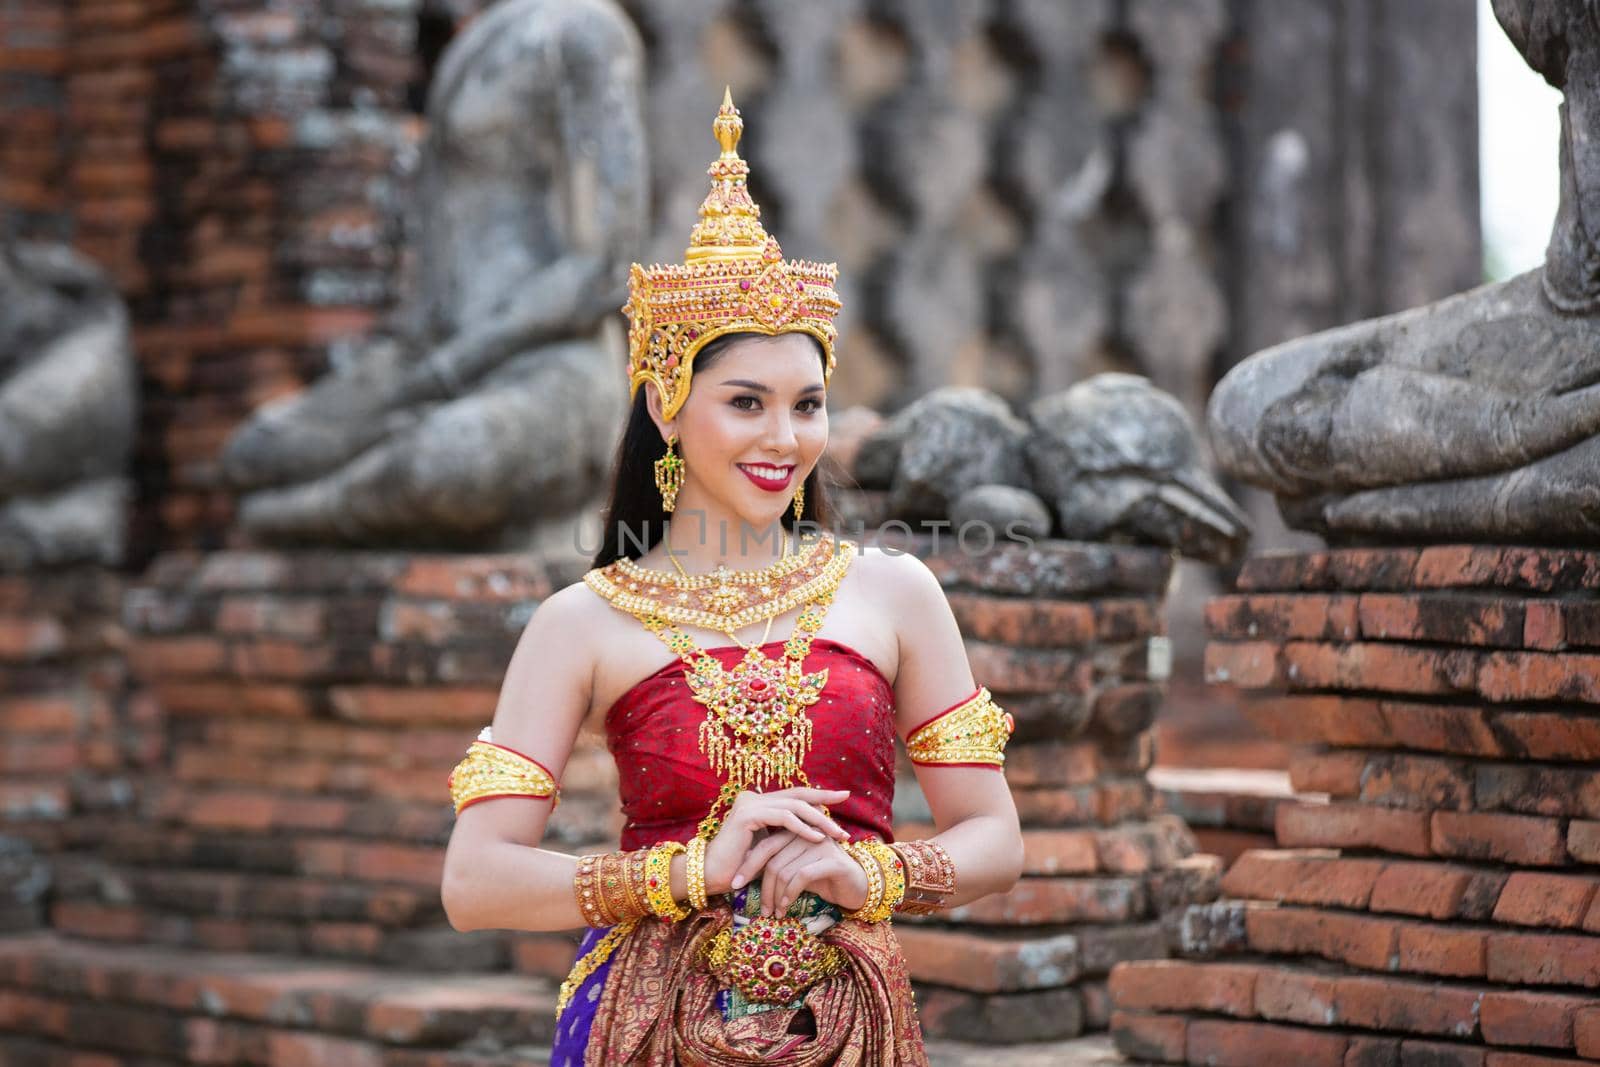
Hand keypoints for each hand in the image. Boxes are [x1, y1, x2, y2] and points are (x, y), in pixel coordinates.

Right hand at [703, 787, 850, 895]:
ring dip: (818, 819)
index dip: (818, 795)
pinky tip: (818, 838)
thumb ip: (789, 833)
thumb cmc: (742, 867)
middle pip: (796, 795)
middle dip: (824, 799)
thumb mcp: (772, 846)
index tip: (842, 796)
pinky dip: (803, 828)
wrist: (712, 876)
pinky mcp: (748, 814)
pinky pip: (783, 818)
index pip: (794, 795)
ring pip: (793, 806)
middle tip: (846, 800)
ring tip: (837, 832)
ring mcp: (749, 803)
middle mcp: (753, 797)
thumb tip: (818, 827)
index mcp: (758, 802)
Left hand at [734, 830, 870, 915]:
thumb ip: (777, 864)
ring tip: (773, 912)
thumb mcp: (797, 869)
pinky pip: (800, 876)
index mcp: (797, 830)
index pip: (765, 844)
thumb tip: (746, 873)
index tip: (735, 884)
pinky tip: (785, 907)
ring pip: (784, 869)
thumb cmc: (824, 879)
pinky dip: (789, 894)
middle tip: (757, 906)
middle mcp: (808, 832)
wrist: (859, 887)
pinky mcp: (832, 860)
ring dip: (775, 895)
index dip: (748, 864)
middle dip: (760, 884)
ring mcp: (821, 844)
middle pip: (771, 856)